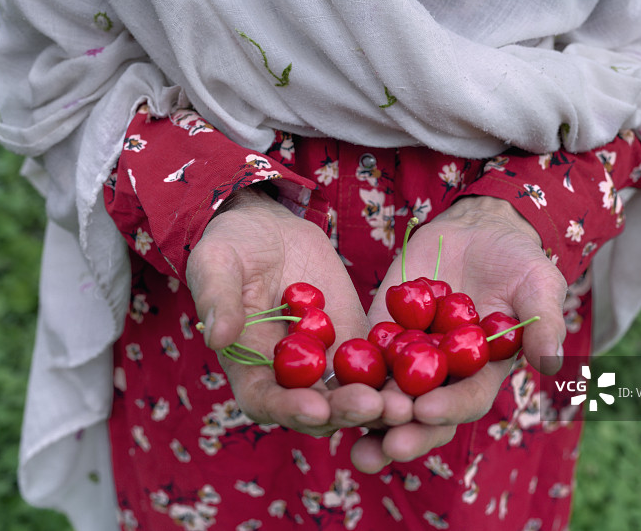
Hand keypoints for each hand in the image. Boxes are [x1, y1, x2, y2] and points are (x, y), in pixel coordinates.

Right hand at [186, 187, 383, 435]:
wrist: (269, 230)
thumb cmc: (230, 246)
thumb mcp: (216, 264)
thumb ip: (218, 299)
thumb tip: (218, 337)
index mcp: (249, 369)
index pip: (266, 401)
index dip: (290, 409)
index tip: (316, 408)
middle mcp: (290, 377)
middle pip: (319, 408)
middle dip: (346, 412)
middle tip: (375, 407)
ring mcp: (327, 363)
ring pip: (354, 394)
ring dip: (380, 404)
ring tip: (406, 404)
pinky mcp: (355, 341)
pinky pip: (378, 363)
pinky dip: (398, 373)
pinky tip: (424, 372)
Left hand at [352, 196, 566, 471]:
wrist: (477, 231)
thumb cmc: (518, 260)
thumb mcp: (539, 285)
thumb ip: (544, 323)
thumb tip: (553, 362)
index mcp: (482, 374)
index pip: (465, 401)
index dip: (447, 408)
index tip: (425, 410)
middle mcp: (443, 375)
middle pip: (420, 414)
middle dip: (402, 431)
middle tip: (381, 446)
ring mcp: (409, 356)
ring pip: (385, 394)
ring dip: (366, 414)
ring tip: (345, 431)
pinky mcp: (381, 331)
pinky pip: (361, 355)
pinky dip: (345, 372)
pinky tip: (324, 385)